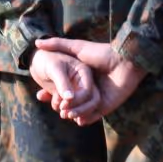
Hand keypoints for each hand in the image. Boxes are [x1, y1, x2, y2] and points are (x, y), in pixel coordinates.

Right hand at [33, 38, 147, 124]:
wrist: (125, 61)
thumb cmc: (102, 52)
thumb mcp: (77, 47)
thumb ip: (57, 44)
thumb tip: (37, 42)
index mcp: (81, 77)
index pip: (63, 88)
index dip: (51, 92)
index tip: (39, 94)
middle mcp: (88, 88)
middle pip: (70, 101)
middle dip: (60, 105)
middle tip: (53, 106)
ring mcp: (97, 98)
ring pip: (80, 110)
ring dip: (72, 113)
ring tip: (64, 113)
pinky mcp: (107, 106)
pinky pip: (94, 116)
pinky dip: (85, 119)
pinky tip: (77, 119)